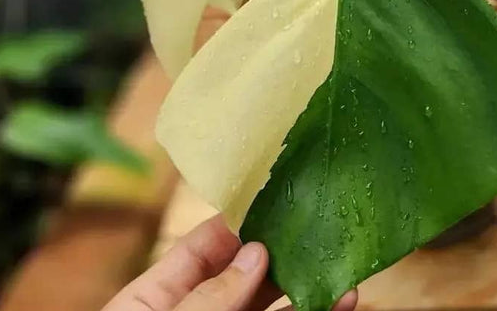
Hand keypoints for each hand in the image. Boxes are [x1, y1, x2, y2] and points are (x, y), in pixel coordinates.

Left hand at [103, 214, 358, 310]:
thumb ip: (206, 298)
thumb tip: (255, 253)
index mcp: (156, 300)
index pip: (200, 249)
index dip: (236, 223)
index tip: (274, 197)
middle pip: (243, 273)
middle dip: (279, 248)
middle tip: (317, 222)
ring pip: (272, 308)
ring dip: (306, 283)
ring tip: (339, 260)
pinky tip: (340, 300)